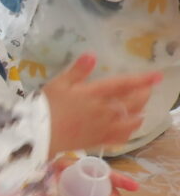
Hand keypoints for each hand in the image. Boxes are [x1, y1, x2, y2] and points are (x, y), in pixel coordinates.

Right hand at [43, 54, 160, 155]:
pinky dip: (128, 132)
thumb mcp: (58, 84)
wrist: (39, 135)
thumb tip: (92, 55)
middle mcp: (104, 111)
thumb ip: (77, 70)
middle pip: (133, 103)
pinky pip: (120, 138)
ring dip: (139, 113)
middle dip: (143, 95)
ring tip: (140, 108)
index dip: (142, 80)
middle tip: (147, 89)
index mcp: (94, 94)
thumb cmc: (46, 107)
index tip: (157, 76)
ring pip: (131, 121)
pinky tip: (129, 128)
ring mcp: (103, 127)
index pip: (123, 85)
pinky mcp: (98, 140)